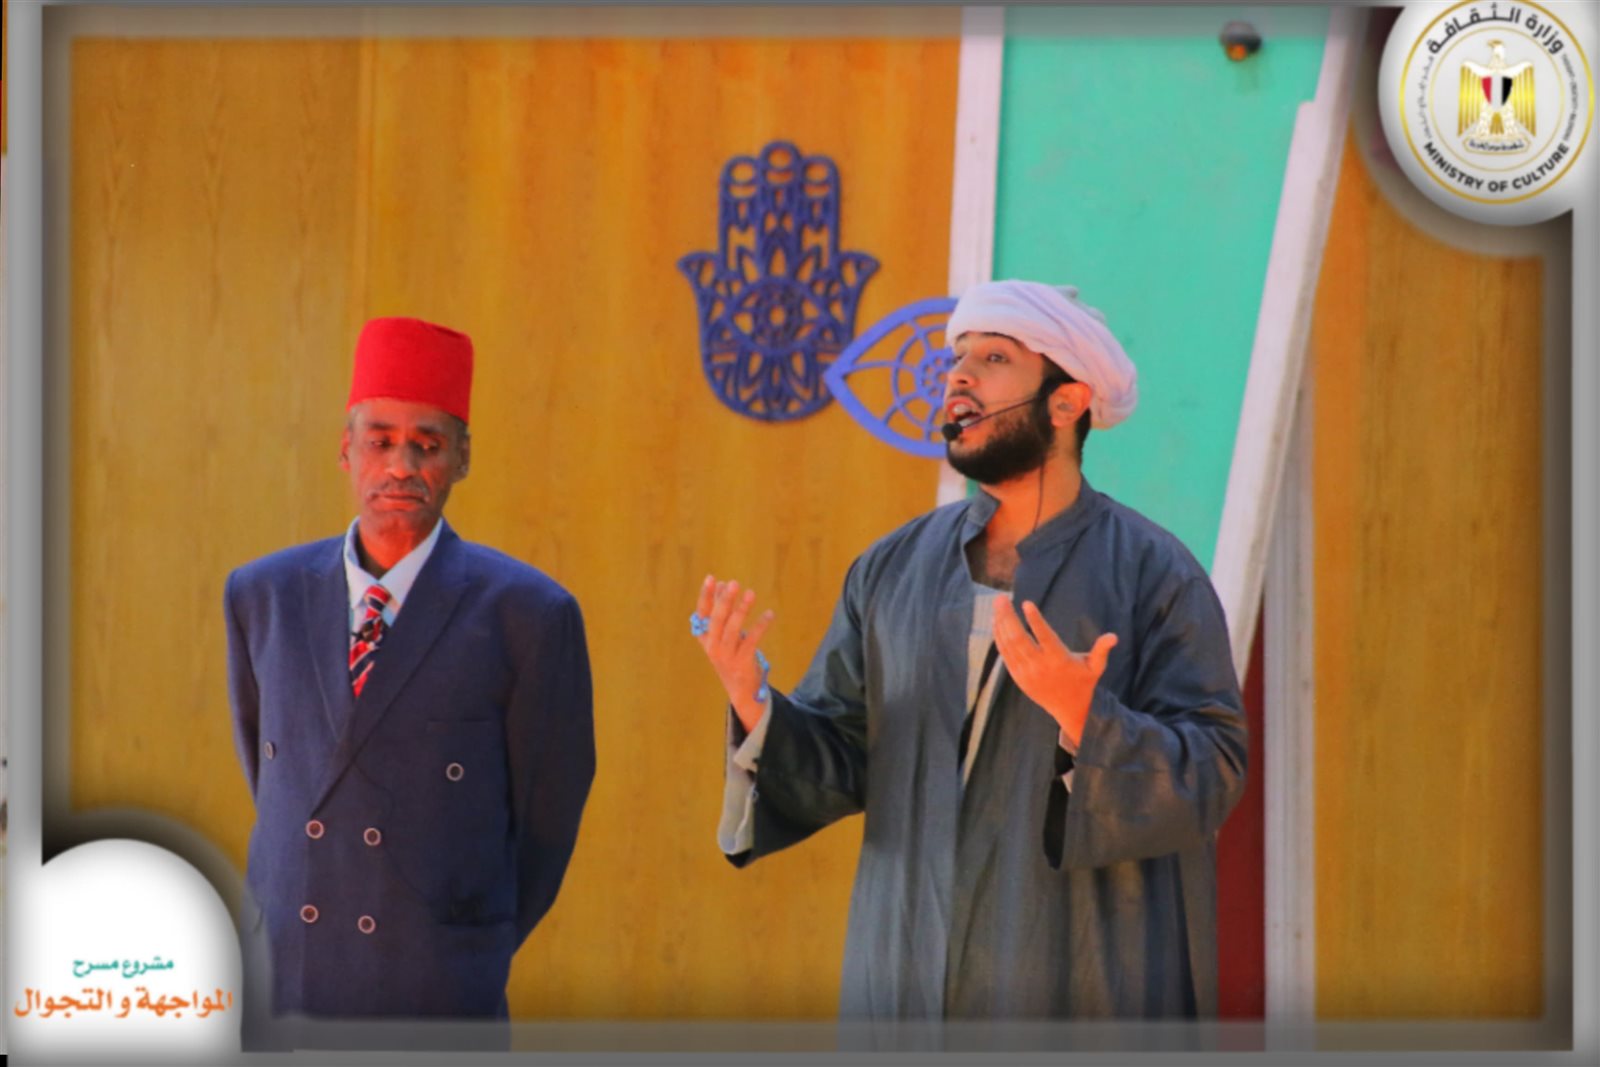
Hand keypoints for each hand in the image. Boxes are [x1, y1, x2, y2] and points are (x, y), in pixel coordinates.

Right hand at [692, 575, 775, 733]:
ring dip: (742, 610)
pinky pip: (751, 640)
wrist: (740, 688)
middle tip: (734, 583)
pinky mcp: (742, 662)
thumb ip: (723, 611)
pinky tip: (769, 615)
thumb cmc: (732, 654)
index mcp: (705, 637)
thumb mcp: (723, 633)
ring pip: (733, 629)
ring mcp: (726, 655)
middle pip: (717, 620)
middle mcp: (712, 646)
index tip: (712, 578)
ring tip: (751, 593)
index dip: (706, 596)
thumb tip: (724, 584)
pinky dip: (760, 626)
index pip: (702, 613)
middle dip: (725, 600)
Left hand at [992, 597, 1116, 746]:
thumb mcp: (1096, 667)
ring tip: (998, 604)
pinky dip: (999, 637)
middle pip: (1019, 639)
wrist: (1069, 710)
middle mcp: (1040, 666)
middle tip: (1002, 598)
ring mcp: (1026, 672)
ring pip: (1008, 645)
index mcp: (1059, 660)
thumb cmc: (1084, 682)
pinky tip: (996, 621)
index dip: (1035, 620)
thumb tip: (1114, 636)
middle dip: (1008, 617)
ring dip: (1001, 623)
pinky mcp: (1018, 677)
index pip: (1045, 637)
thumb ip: (1102, 650)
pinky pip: (1005, 654)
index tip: (1026, 603)